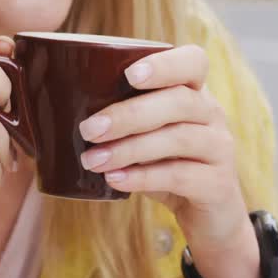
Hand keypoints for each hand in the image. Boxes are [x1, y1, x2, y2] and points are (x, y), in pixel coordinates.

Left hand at [78, 46, 259, 277]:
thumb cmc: (168, 165)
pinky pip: (180, 175)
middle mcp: (213, 114)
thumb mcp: (150, 136)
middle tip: (88, 129)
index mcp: (196, 92)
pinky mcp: (218, 184)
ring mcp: (220, 148)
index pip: (193, 62)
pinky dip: (144, 176)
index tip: (129, 75)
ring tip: (93, 160)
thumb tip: (56, 114)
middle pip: (179, 101)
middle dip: (130, 114)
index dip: (165, 65)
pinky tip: (115, 179)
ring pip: (179, 138)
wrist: (208, 216)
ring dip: (130, 148)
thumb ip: (123, 120)